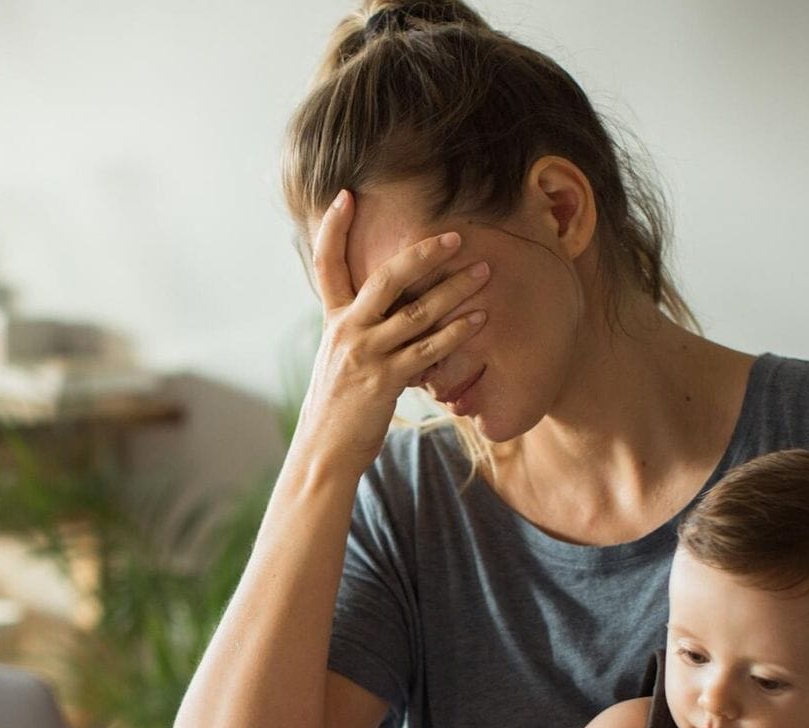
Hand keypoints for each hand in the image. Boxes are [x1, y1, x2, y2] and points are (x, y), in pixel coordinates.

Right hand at [296, 189, 491, 477]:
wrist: (324, 452)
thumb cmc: (338, 407)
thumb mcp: (339, 360)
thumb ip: (358, 329)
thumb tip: (388, 308)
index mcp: (334, 321)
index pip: (327, 264)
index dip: (333, 229)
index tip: (346, 195)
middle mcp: (346, 331)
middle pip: (386, 278)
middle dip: (423, 253)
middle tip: (456, 236)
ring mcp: (365, 354)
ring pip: (416, 312)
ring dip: (454, 290)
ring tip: (484, 272)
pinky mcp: (384, 381)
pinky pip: (427, 350)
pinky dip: (456, 332)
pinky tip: (480, 319)